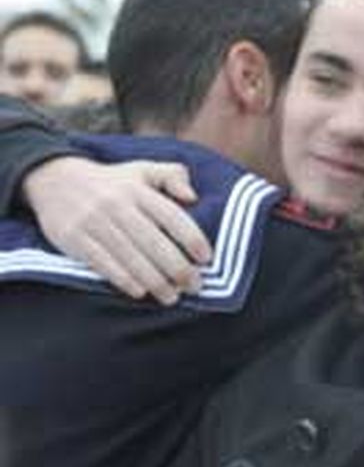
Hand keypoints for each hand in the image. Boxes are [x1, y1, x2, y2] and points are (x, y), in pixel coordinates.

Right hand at [22, 156, 209, 303]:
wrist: (53, 179)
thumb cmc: (112, 182)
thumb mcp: (142, 170)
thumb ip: (172, 176)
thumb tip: (192, 196)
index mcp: (138, 191)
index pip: (172, 216)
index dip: (192, 239)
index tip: (206, 258)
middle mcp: (117, 205)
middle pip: (154, 243)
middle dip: (178, 269)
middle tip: (194, 286)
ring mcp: (94, 222)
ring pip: (130, 258)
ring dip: (155, 282)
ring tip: (172, 297)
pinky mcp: (74, 238)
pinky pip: (103, 264)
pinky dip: (124, 280)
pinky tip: (141, 292)